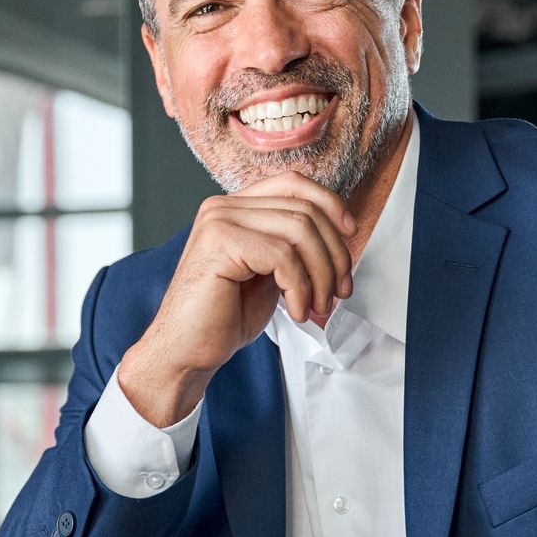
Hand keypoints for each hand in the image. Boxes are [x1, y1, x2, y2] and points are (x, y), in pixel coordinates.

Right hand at [122, 171, 355, 426]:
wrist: (186, 352)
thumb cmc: (223, 318)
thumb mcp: (269, 273)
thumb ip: (294, 248)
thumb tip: (341, 238)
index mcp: (235, 208)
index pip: (294, 184)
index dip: (331, 205)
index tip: (350, 237)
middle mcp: (223, 207)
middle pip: (304, 210)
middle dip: (333, 255)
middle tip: (337, 292)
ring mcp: (218, 221)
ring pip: (299, 231)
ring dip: (320, 275)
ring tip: (316, 306)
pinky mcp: (219, 243)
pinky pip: (283, 256)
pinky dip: (300, 288)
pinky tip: (296, 311)